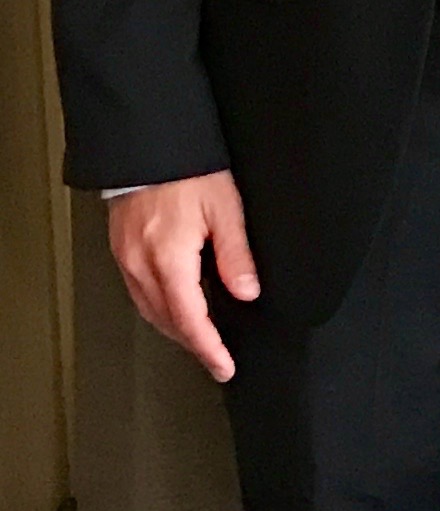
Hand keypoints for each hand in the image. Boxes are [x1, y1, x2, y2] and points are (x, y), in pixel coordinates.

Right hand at [107, 172, 256, 381]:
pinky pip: (139, 292)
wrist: (149, 144)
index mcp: (168, 258)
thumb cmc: (189, 170)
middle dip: (193, 343)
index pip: (189, 318)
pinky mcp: (121, 249)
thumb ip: (235, 253)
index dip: (208, 347)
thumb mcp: (225, 208)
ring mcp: (126, 258)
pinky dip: (159, 308)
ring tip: (202, 339)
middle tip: (218, 358)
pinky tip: (176, 307)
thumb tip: (247, 292)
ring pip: (149, 309)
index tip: (224, 366)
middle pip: (166, 320)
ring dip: (175, 328)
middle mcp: (140, 264)